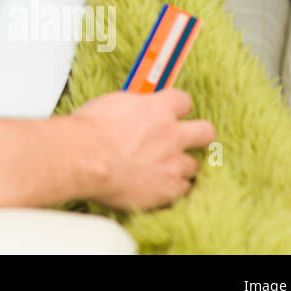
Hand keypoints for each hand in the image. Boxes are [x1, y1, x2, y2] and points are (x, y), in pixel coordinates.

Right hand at [69, 88, 215, 210]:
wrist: (85, 158)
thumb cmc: (89, 131)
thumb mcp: (112, 103)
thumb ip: (135, 107)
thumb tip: (137, 108)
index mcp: (158, 109)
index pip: (184, 101)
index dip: (176, 107)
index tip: (169, 113)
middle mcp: (172, 134)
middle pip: (206, 131)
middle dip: (198, 135)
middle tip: (183, 140)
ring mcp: (173, 163)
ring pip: (193, 165)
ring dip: (179, 166)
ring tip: (161, 168)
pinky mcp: (169, 189)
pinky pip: (183, 189)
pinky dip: (171, 188)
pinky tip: (156, 185)